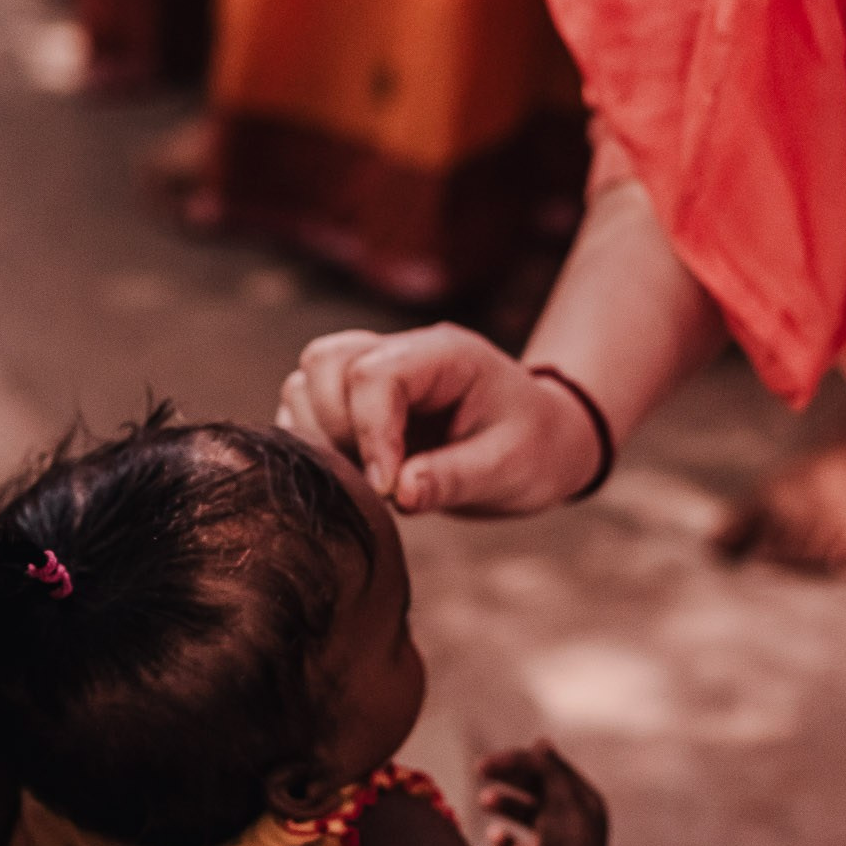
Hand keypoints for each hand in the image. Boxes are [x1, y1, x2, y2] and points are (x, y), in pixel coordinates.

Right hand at [278, 324, 602, 514]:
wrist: (540, 442)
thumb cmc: (533, 448)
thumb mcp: (509, 467)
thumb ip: (453, 478)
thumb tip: (398, 492)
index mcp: (442, 354)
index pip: (375, 375)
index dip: (369, 433)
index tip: (386, 489)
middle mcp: (399, 352)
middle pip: (325, 363)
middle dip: (335, 428)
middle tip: (375, 479)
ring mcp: (372, 373)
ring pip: (306, 381)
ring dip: (318, 435)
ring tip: (363, 478)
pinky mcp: (354, 402)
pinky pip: (305, 408)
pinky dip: (312, 442)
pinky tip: (349, 474)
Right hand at [481, 744, 609, 845]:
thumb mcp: (562, 800)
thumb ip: (549, 770)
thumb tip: (540, 742)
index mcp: (582, 800)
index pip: (549, 769)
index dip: (520, 760)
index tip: (490, 762)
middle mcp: (571, 819)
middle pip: (535, 787)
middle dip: (508, 777)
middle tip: (479, 770)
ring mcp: (554, 843)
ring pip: (524, 814)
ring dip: (503, 803)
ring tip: (483, 801)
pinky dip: (503, 840)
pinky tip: (493, 836)